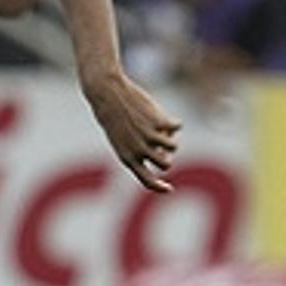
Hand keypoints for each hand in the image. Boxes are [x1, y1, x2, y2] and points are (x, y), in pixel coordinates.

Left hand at [84, 70, 181, 192]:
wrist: (108, 96)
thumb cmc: (114, 118)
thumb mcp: (123, 140)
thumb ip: (142, 152)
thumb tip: (165, 156)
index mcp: (128, 158)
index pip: (147, 181)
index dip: (159, 187)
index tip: (169, 189)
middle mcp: (139, 151)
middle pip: (165, 164)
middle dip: (166, 156)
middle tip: (162, 144)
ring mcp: (150, 138)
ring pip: (173, 147)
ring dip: (170, 139)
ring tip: (160, 129)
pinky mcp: (159, 123)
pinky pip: (176, 127)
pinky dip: (173, 122)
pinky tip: (163, 116)